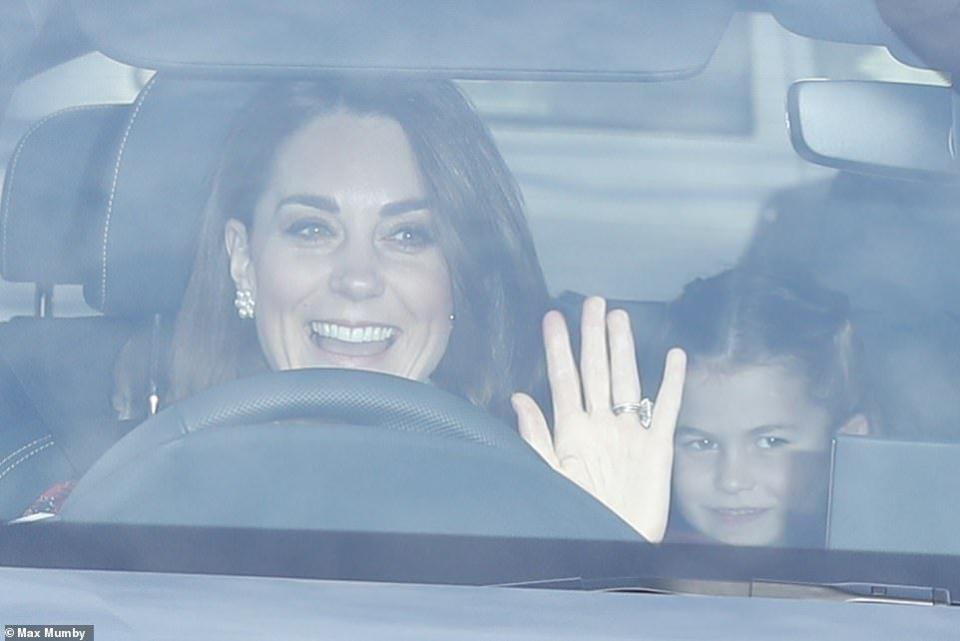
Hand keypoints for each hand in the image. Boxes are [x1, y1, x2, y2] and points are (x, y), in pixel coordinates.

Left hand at [511, 296, 685, 541]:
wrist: (612, 543)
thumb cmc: (580, 514)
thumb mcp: (550, 475)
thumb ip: (536, 436)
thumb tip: (517, 398)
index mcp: (572, 430)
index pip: (563, 379)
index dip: (558, 348)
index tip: (553, 318)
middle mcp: (601, 424)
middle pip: (597, 371)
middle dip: (593, 337)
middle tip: (593, 302)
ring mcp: (630, 433)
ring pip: (627, 380)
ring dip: (624, 349)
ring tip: (620, 317)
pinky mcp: (656, 448)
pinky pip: (667, 409)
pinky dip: (671, 383)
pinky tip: (674, 358)